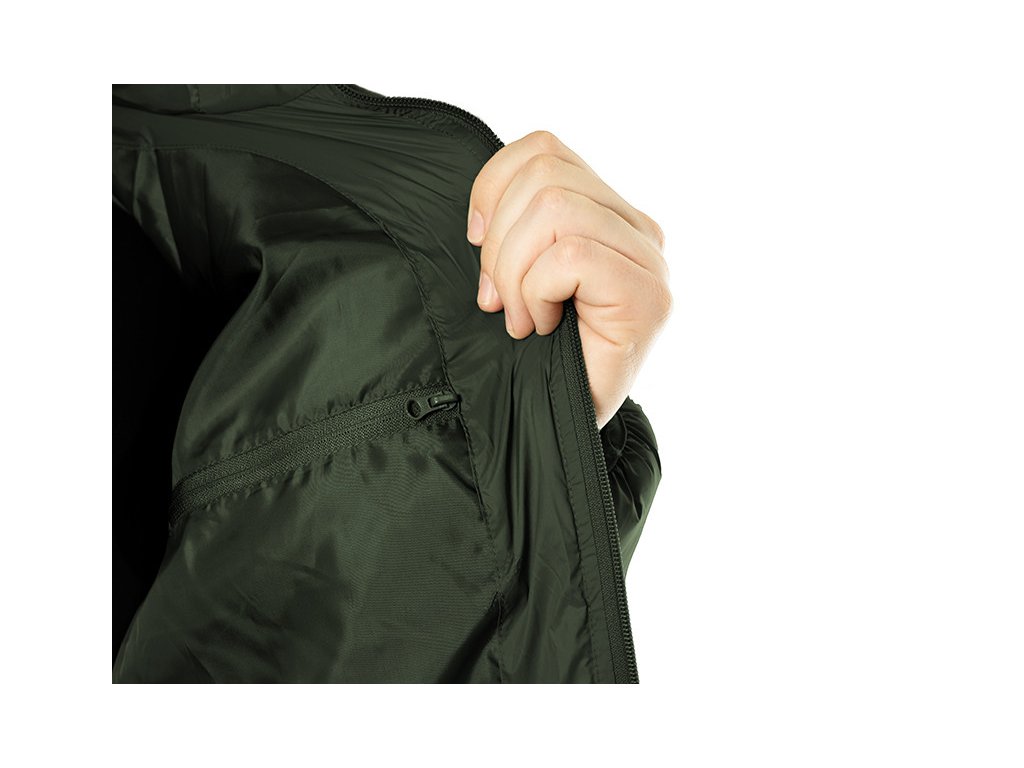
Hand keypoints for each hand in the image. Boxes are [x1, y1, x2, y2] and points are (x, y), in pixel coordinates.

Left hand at [467, 130, 671, 429]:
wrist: (560, 430)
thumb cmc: (536, 356)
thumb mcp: (514, 275)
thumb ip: (515, 225)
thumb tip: (484, 213)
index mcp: (606, 213)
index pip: (543, 149)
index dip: (492, 188)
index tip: (476, 244)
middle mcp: (637, 229)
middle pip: (545, 174)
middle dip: (499, 240)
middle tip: (497, 299)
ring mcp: (648, 261)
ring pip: (554, 209)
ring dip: (515, 272)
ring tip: (523, 319)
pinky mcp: (648, 295)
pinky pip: (570, 254)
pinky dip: (537, 292)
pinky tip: (543, 327)